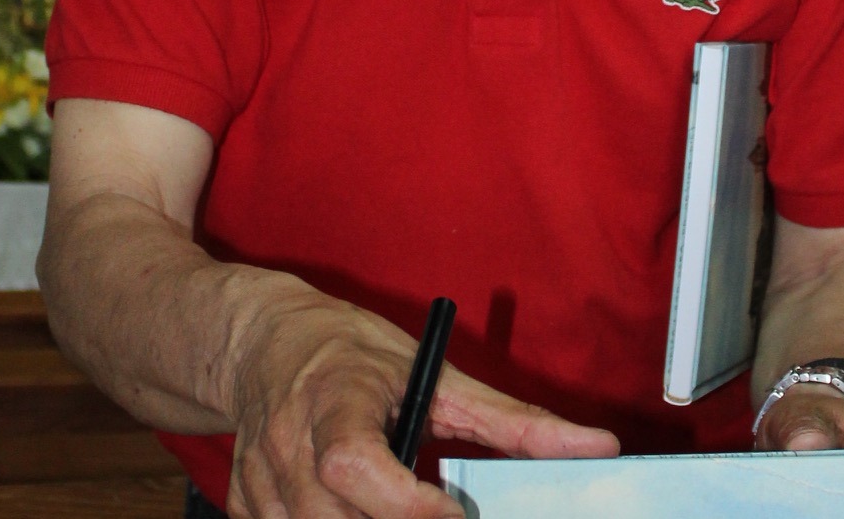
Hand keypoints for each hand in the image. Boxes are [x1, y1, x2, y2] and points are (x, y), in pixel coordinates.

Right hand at [227, 278, 617, 517]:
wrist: (263, 342)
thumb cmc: (352, 352)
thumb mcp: (436, 372)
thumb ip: (513, 421)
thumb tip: (598, 446)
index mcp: (335, 398)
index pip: (355, 464)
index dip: (404, 505)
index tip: (454, 517)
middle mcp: (287, 443)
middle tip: (441, 518)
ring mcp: (260, 481)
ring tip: (402, 507)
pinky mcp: (245, 506)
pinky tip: (356, 513)